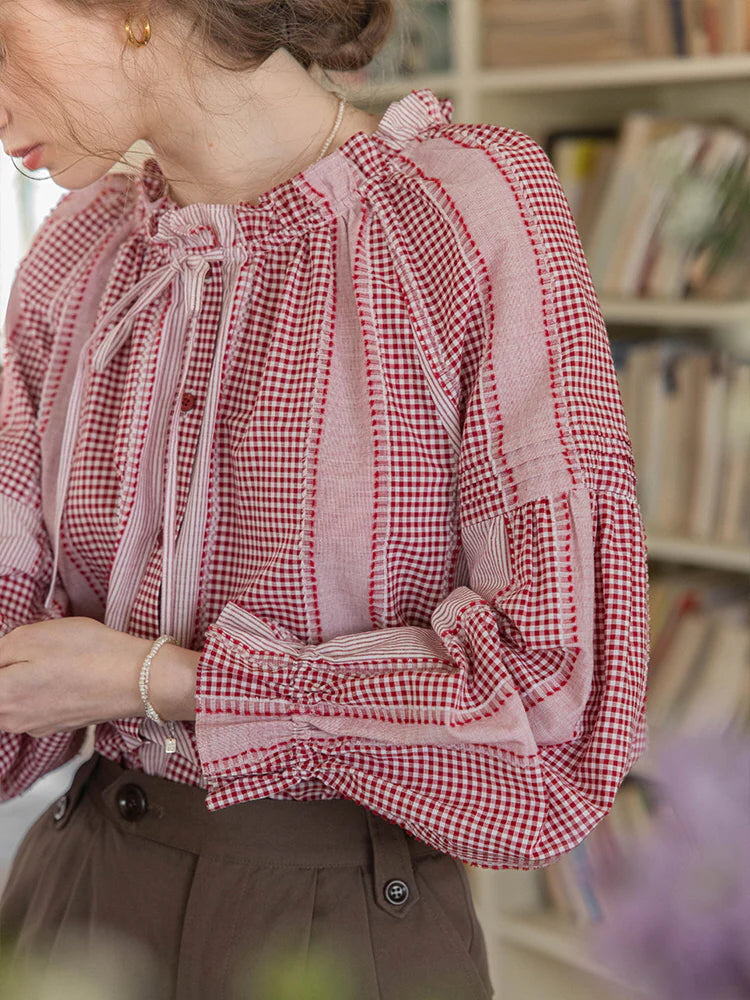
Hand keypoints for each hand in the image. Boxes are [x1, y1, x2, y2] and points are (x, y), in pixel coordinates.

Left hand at [0, 618, 198, 737]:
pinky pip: (36, 707)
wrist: (139, 680)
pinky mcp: (60, 725)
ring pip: (14, 702)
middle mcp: (13, 720)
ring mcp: (38, 726)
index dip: (3, 660)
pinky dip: (42, 691)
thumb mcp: (33, 636)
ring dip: (22, 682)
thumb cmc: (89, 653)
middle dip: (9, 671)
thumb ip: (0, 649)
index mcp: (1, 696)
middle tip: (29, 650)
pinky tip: (63, 673)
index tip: (14, 652)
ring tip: (48, 659)